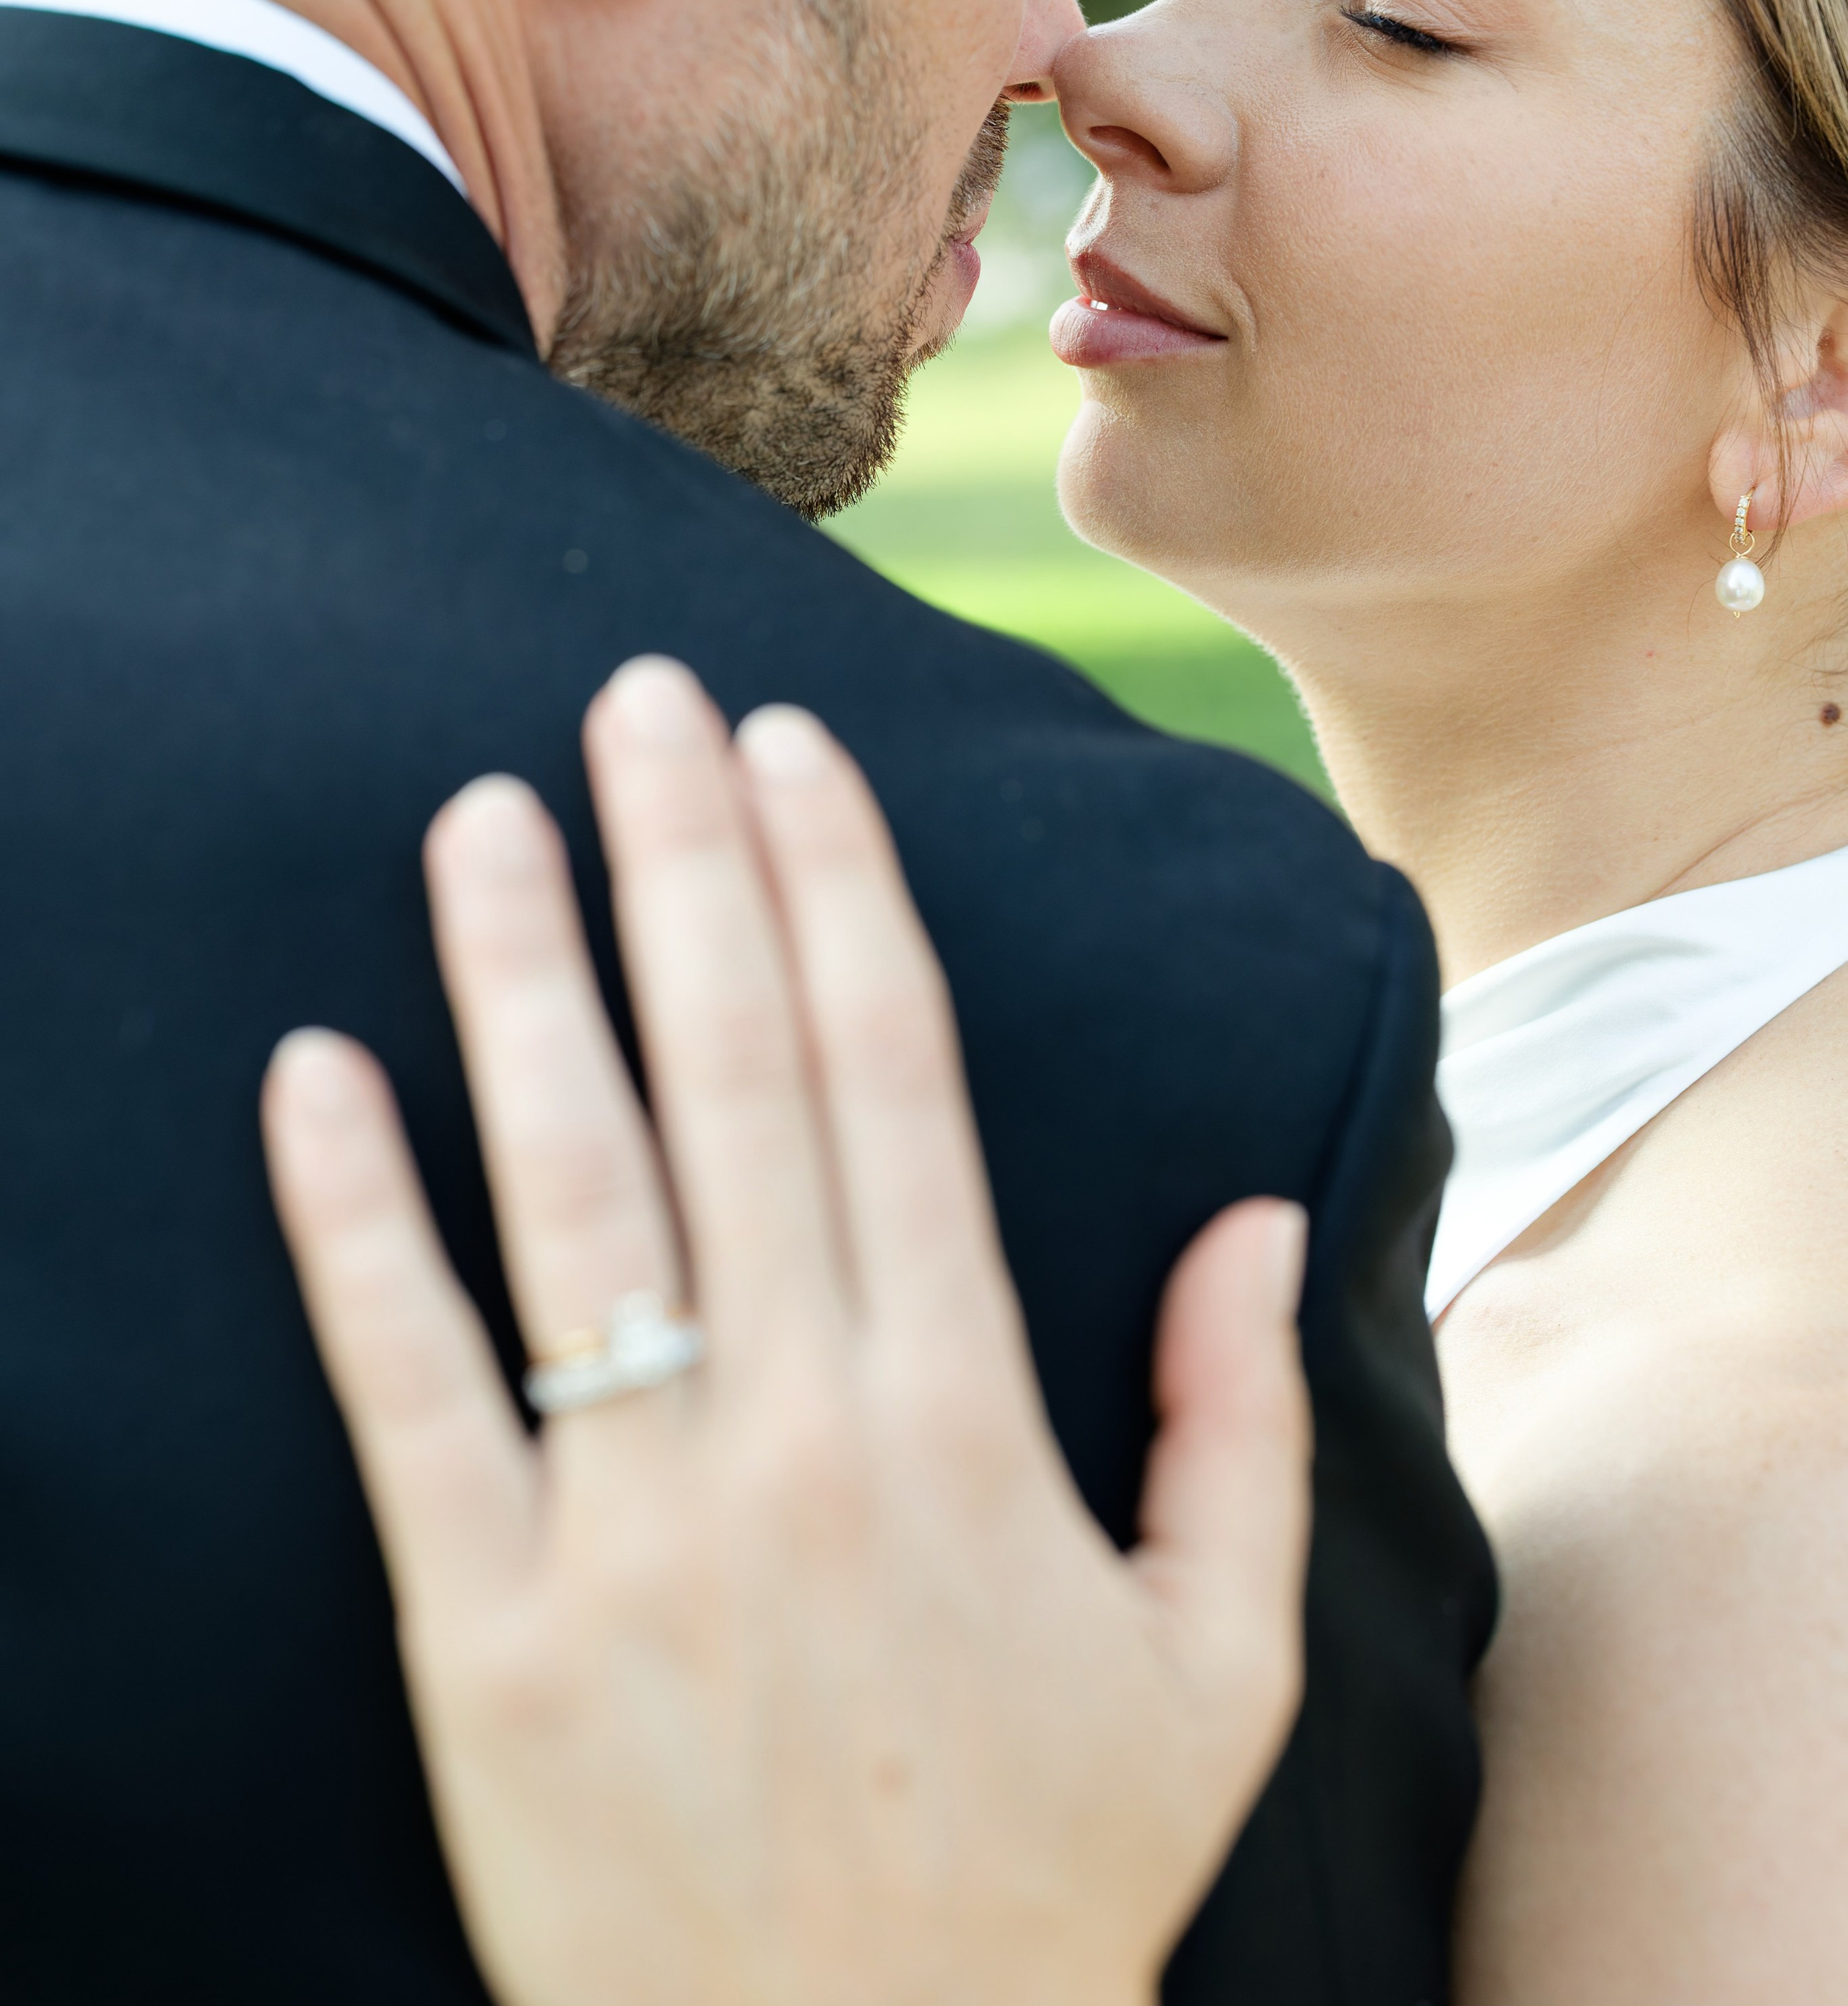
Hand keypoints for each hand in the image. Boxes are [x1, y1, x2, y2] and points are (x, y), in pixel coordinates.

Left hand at [262, 657, 1309, 2005]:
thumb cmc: (1046, 1886)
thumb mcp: (1213, 1667)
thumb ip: (1237, 1424)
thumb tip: (1251, 1211)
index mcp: (963, 1420)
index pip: (892, 1081)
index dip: (840, 893)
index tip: (796, 748)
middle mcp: (797, 1434)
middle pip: (730, 1082)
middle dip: (686, 865)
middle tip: (640, 699)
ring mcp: (629, 1529)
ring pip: (568, 1192)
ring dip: (520, 982)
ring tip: (483, 815)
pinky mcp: (481, 1633)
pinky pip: (410, 1389)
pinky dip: (352, 1224)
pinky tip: (308, 1071)